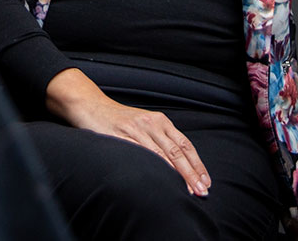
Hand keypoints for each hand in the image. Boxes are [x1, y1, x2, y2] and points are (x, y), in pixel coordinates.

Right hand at [44, 68, 210, 195]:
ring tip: (187, 190)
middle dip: (192, 173)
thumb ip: (159, 140)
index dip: (197, 164)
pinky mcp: (121, 136)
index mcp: (160, 121)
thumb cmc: (118, 120)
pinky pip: (141, 154)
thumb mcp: (144, 124)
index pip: (184, 144)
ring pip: (163, 154)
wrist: (91, 106)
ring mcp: (137, 129)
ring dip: (177, 174)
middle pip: (177, 151)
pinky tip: (162, 179)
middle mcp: (151, 123)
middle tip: (201, 190)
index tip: (206, 181)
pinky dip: (154, 168)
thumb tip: (178, 164)